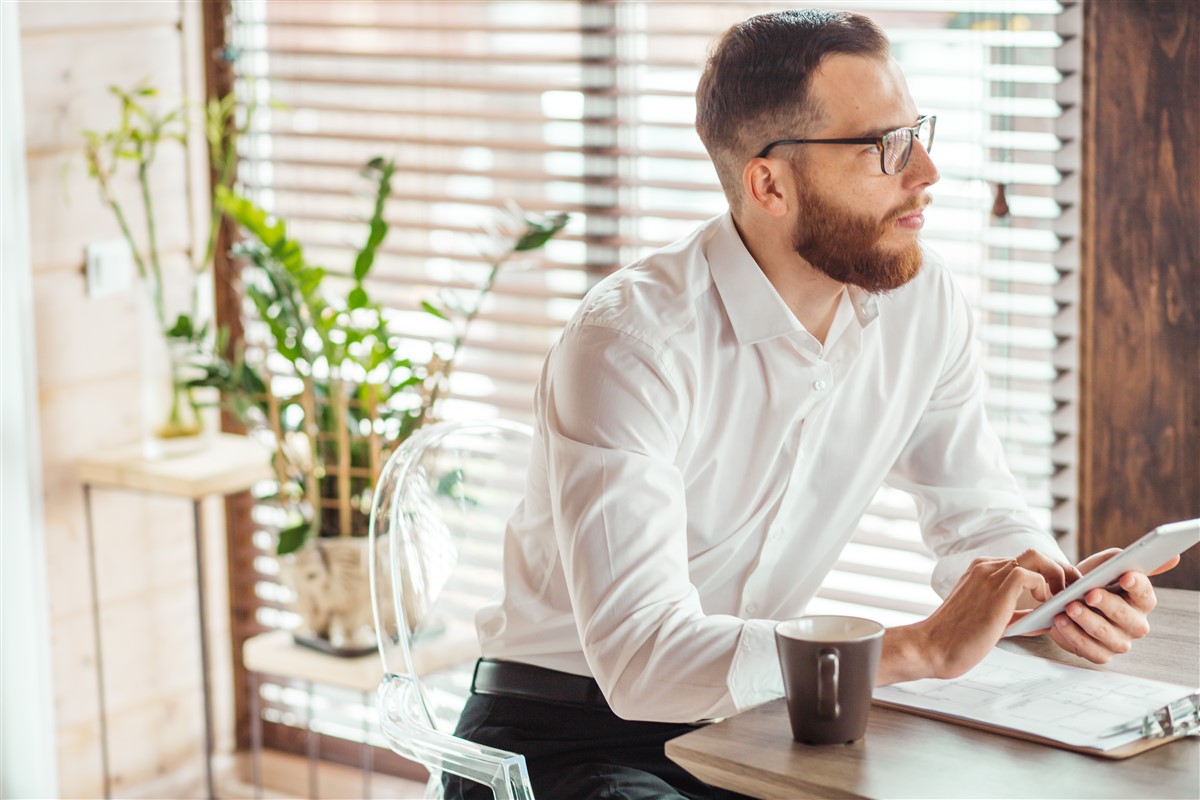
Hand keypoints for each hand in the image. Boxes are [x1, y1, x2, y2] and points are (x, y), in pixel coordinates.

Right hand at [880, 549, 1072, 683]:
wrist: (932, 648)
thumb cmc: (956, 639)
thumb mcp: (992, 622)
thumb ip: (1017, 615)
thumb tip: (1045, 618)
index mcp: (980, 571)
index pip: (1024, 562)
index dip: (1047, 575)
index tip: (1060, 592)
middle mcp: (985, 567)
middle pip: (1034, 555)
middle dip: (1060, 571)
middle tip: (1071, 592)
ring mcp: (989, 576)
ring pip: (1036, 558)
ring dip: (1056, 576)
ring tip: (1062, 599)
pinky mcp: (996, 590)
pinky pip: (1031, 575)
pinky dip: (1046, 588)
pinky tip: (1043, 606)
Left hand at [1046, 549, 1178, 663]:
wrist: (1060, 600)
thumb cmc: (1087, 582)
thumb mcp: (1100, 566)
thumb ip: (1122, 559)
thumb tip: (1171, 558)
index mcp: (1140, 601)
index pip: (1145, 595)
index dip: (1137, 586)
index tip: (1126, 576)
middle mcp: (1135, 624)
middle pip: (1126, 616)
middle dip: (1107, 604)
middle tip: (1090, 594)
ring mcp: (1119, 642)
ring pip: (1106, 634)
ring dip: (1086, 620)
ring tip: (1069, 607)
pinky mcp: (1101, 654)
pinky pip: (1090, 649)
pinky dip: (1073, 635)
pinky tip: (1061, 621)